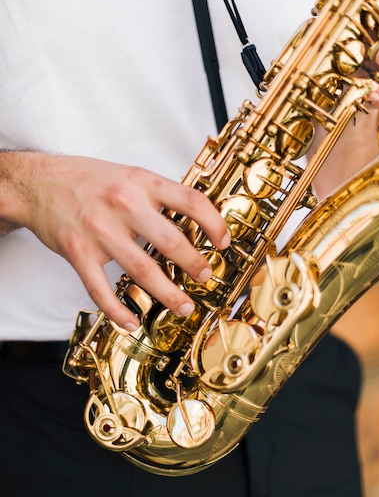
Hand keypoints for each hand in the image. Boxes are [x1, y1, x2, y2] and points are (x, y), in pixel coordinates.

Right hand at [3, 152, 229, 329]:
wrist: (37, 182)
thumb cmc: (88, 179)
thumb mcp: (128, 174)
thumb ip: (158, 195)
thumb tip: (195, 219)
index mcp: (141, 182)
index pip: (191, 200)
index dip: (215, 223)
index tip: (224, 242)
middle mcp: (123, 205)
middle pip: (172, 242)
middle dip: (196, 265)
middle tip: (206, 277)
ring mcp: (100, 231)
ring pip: (143, 271)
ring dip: (169, 294)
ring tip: (184, 306)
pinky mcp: (78, 253)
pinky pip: (101, 290)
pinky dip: (118, 311)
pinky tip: (131, 322)